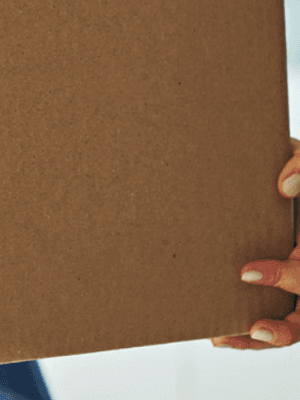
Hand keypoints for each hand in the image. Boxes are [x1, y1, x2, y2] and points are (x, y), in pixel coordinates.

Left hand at [211, 137, 299, 348]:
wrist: (286, 178)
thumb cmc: (295, 172)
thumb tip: (284, 187)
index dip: (284, 277)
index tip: (246, 271)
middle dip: (286, 328)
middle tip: (255, 329)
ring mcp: (297, 283)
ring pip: (294, 326)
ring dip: (261, 339)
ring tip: (224, 339)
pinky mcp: (278, 287)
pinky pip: (272, 319)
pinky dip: (249, 334)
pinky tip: (220, 334)